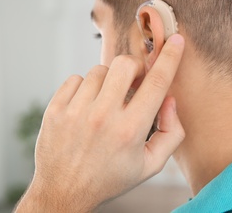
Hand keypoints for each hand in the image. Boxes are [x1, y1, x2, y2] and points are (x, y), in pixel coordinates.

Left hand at [15, 34, 184, 211]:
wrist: (64, 191)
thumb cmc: (111, 177)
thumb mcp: (150, 165)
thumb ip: (171, 132)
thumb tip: (169, 99)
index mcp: (130, 130)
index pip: (156, 83)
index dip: (170, 57)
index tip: (176, 40)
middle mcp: (102, 117)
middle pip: (125, 64)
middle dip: (135, 67)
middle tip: (133, 81)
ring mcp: (75, 112)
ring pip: (99, 70)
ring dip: (108, 82)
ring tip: (105, 103)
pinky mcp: (55, 109)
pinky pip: (75, 79)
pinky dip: (85, 88)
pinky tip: (86, 107)